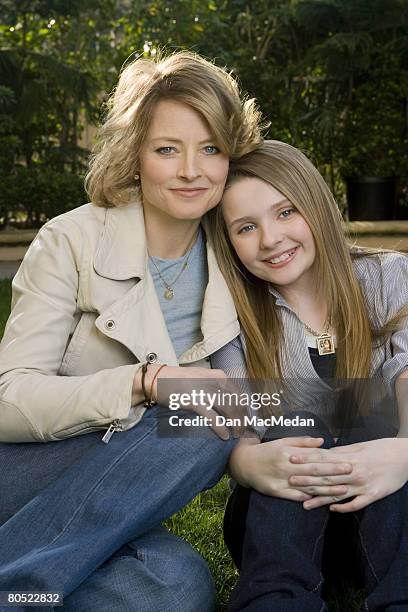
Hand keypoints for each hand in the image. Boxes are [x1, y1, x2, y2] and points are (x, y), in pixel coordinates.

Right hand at [136, 364, 245, 439]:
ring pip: (229, 411)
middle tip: (242, 431)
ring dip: (235, 425)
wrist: (158, 379)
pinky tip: (224, 436)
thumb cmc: (180, 380)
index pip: (240, 395)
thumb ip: (216, 386)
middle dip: (242, 419)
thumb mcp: (202, 377)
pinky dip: (221, 428)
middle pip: (238, 404)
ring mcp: (206, 391)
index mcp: (219, 376)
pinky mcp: (195, 401)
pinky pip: (214, 418)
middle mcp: (215, 382)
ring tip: (235, 435)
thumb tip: (230, 402)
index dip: (245, 410)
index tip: (246, 420)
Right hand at [228, 436, 351, 501]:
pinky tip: (321, 500)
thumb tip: (323, 441)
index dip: (332, 460)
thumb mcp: (283, 442)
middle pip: (314, 471)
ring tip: (343, 490)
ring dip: (326, 489)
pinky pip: (294, 496)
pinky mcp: (276, 492)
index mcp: (290, 453)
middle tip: (351, 473)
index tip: (347, 461)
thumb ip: (303, 442)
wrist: (244, 463)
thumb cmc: (267, 451)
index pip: (315, 457)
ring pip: (307, 486)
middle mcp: (287, 467)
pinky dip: (307, 498)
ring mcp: (281, 480)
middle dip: (334, 472)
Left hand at [289, 438, 407, 511]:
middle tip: (290, 481)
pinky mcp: (373, 495)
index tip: (292, 460)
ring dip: (320, 499)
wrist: (406, 457)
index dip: (306, 460)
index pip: (323, 459)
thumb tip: (324, 451)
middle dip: (307, 479)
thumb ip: (342, 451)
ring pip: (338, 493)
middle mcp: (354, 472)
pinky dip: (344, 507)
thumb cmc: (382, 448)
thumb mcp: (361, 446)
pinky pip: (356, 504)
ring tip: (304, 504)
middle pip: (327, 477)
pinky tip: (332, 510)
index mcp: (350, 457)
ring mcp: (363, 485)